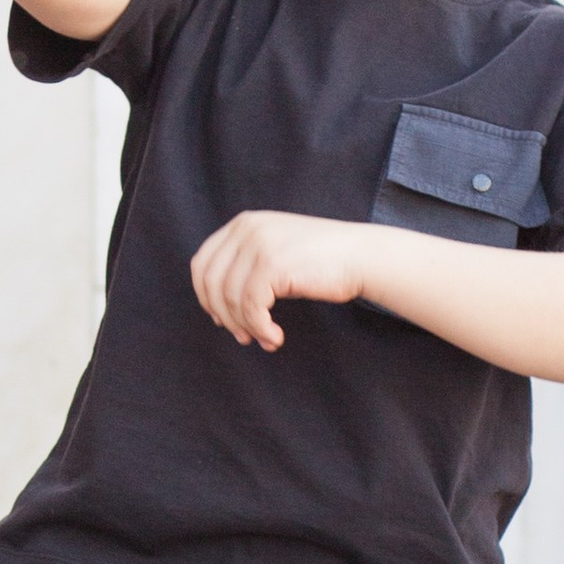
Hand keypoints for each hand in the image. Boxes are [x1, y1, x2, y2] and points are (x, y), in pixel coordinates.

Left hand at [189, 208, 369, 349]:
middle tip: (243, 336)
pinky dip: (260, 328)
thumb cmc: (320, 262)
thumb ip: (245, 267)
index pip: (202, 263)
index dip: (206, 297)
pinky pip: (250, 307)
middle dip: (223, 315)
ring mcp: (258, 244)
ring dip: (245, 327)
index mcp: (242, 223)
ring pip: (229, 298)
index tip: (222, 319)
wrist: (361, 256)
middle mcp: (246, 228)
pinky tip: (275, 337)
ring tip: (265, 339)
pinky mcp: (272, 264)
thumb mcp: (274, 252)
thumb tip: (215, 307)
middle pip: (210, 282)